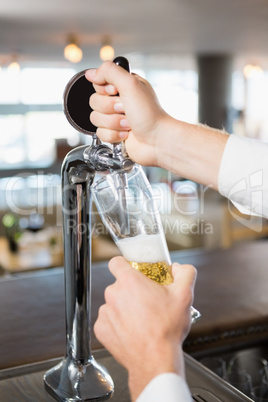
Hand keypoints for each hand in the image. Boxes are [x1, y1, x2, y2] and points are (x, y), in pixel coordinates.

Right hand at [85, 62, 170, 166]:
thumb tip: (90, 73)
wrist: (156, 141)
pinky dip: (113, 135)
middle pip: (94, 101)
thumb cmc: (149, 114)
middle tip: (125, 110)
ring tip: (128, 124)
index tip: (116, 92)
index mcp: (123, 86)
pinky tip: (126, 134)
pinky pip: (99, 133)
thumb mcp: (131, 84)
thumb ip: (109, 71)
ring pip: (95, 118)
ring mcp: (115, 118)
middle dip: (110, 108)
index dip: (104, 90)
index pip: (98, 83)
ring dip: (113, 123)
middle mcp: (119, 100)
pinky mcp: (113, 133)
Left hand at [94, 256, 196, 399]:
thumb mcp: (184, 295)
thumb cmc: (167, 329)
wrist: (155, 360)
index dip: (125, 265)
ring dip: (124, 308)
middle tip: (147, 301)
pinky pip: (108, 321)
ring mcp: (105, 312)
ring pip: (113, 303)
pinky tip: (132, 331)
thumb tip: (179, 268)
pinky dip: (117, 324)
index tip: (134, 271)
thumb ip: (185, 273)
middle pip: (118, 285)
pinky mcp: (101, 329)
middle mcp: (113, 294)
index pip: (116, 262)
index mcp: (129, 281)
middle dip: (131, 290)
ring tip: (141, 320)